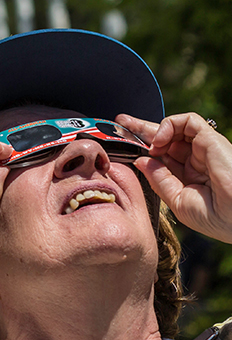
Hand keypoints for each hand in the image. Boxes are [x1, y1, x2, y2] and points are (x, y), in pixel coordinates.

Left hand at [118, 112, 231, 242]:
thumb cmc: (218, 217)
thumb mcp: (179, 201)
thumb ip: (160, 180)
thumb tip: (141, 161)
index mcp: (189, 176)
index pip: (162, 156)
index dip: (143, 148)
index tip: (123, 144)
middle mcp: (196, 160)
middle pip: (164, 139)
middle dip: (141, 130)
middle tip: (120, 122)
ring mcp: (204, 149)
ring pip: (175, 127)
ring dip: (153, 130)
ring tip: (145, 144)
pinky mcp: (211, 140)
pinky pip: (188, 121)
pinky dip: (169, 125)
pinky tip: (159, 141)